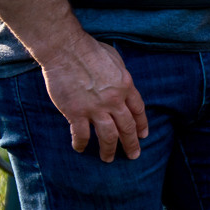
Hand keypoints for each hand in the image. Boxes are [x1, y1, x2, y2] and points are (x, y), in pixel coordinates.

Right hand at [41, 34, 147, 160]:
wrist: (67, 50)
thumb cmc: (90, 50)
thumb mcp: (116, 60)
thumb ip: (121, 75)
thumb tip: (122, 84)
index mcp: (126, 86)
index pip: (138, 110)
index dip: (141, 125)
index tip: (143, 135)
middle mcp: (114, 100)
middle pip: (127, 127)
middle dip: (131, 143)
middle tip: (133, 155)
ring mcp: (95, 108)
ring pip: (108, 136)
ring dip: (109, 149)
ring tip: (108, 159)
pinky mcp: (76, 113)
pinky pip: (81, 134)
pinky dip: (81, 144)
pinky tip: (80, 149)